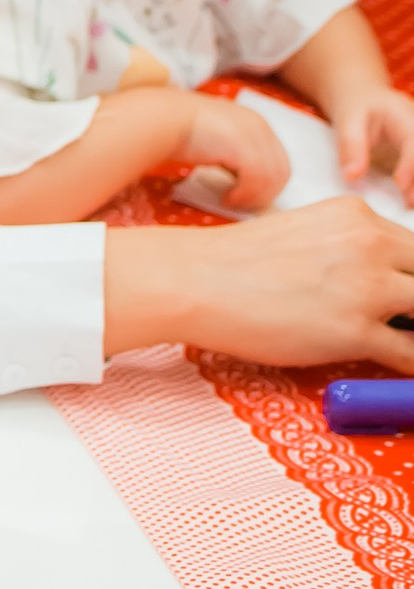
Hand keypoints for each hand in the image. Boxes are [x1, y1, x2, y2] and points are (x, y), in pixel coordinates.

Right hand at [106, 195, 413, 367]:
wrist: (196, 280)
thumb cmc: (236, 262)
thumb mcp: (306, 233)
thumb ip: (350, 248)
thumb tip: (376, 282)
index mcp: (358, 216)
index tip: (408, 296)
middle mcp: (370, 244)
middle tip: (407, 320)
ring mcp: (367, 288)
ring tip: (405, 342)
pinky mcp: (355, 331)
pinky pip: (409, 355)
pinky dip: (412, 367)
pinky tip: (405, 372)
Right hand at [170, 89, 291, 212]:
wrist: (163, 118)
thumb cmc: (179, 128)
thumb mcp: (216, 137)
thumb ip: (234, 152)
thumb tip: (241, 178)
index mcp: (255, 122)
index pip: (278, 158)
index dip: (267, 182)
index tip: (247, 194)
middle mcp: (260, 127)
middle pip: (282, 170)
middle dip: (265, 192)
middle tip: (243, 203)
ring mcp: (254, 137)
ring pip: (273, 178)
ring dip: (254, 196)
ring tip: (233, 202)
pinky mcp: (244, 150)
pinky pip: (257, 181)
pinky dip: (244, 195)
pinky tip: (227, 199)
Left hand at [331, 81, 413, 193]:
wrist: (363, 99)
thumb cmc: (356, 107)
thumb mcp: (348, 119)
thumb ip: (351, 146)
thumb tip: (352, 176)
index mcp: (406, 118)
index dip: (410, 165)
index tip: (399, 185)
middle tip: (410, 202)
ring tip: (409, 205)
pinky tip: (408, 202)